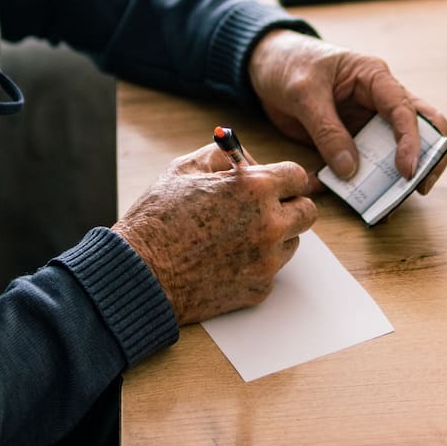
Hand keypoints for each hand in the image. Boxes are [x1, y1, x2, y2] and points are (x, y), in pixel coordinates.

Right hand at [113, 144, 315, 324]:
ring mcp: (267, 260)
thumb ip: (223, 157)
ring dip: (274, 236)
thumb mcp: (185, 169)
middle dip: (289, 205)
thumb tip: (246, 159)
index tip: (273, 182)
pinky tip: (225, 259)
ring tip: (236, 235)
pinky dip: (255, 264)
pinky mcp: (259, 289)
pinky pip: (271, 270)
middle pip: (307, 211)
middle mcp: (269, 224)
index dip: (283, 177)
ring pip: (292, 242)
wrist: (139, 274)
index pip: (298, 176)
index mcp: (254, 188)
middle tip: (263, 208)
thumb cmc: (157, 219)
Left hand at [247, 29, 446, 189]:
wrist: (265, 65)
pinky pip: (362, 164)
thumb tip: (350, 169)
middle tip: (420, 188)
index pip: (404, 109)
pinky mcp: (350, 141)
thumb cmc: (290, 64)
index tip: (407, 170)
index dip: (411, 140)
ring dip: (393, 177)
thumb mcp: (303, 93)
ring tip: (387, 205)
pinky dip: (359, 182)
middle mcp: (378, 100)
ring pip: (393, 152)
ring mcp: (366, 122)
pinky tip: (350, 199)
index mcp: (374, 77)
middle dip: (426, 158)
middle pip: (419, 128)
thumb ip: (326, 130)